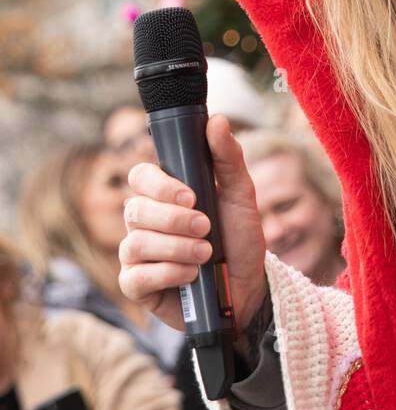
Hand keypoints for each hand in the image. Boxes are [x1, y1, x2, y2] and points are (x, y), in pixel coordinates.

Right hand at [119, 114, 267, 334]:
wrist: (248, 289)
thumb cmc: (239, 240)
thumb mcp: (241, 197)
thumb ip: (228, 158)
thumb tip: (217, 120)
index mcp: (164, 195)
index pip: (140, 176)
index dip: (159, 185)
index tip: (191, 195)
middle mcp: (144, 222)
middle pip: (135, 210)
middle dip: (174, 220)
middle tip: (206, 228)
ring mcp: (137, 254)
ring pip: (135, 243)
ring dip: (176, 248)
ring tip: (205, 254)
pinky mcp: (136, 286)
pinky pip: (134, 277)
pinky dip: (166, 274)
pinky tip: (190, 276)